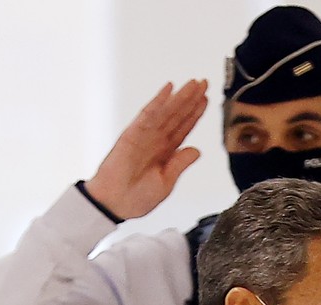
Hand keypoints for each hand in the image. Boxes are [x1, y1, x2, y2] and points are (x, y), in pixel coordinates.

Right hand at [85, 79, 208, 218]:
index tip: (206, 99)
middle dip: (191, 99)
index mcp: (165, 152)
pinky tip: (169, 89)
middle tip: (204, 83)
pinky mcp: (132, 134)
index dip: (195, 113)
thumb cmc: (136, 198)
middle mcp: (156, 140)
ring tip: (194, 84)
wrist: (114, 205)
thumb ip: (180, 164)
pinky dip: (158, 101)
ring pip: (166, 112)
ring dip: (180, 97)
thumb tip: (197, 150)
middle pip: (177, 115)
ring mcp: (145, 136)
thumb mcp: (166, 183)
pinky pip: (147, 115)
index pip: (183, 128)